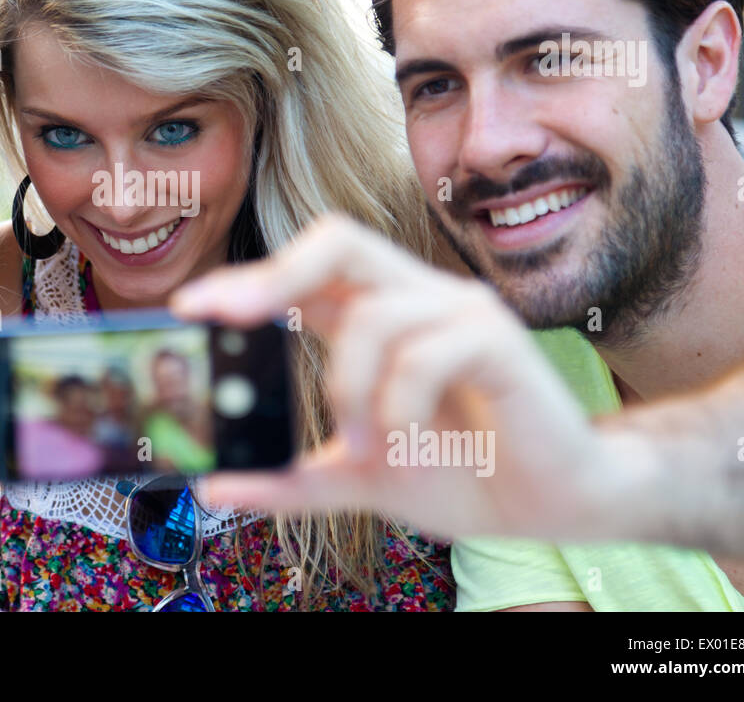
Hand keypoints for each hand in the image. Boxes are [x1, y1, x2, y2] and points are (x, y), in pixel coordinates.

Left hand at [170, 213, 631, 542]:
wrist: (554, 504)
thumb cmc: (462, 474)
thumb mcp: (358, 478)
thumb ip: (290, 479)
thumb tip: (213, 487)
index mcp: (376, 318)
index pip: (303, 272)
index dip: (247, 279)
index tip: (189, 306)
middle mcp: (415, 298)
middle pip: (340, 240)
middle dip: (277, 273)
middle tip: (228, 314)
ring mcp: (461, 312)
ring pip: (377, 312)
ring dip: (350, 384)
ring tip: (361, 443)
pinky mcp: (500, 341)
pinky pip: (430, 349)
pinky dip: (402, 403)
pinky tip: (409, 442)